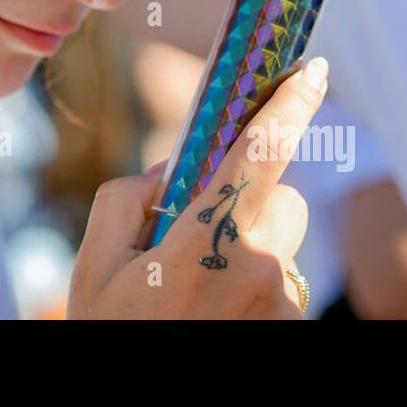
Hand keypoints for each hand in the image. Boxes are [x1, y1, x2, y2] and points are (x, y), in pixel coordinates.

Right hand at [67, 57, 328, 318]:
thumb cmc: (111, 338)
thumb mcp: (93, 267)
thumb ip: (126, 200)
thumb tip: (171, 169)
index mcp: (206, 240)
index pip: (260, 153)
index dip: (290, 104)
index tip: (313, 68)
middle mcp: (259, 270)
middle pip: (283, 201)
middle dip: (252, 202)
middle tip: (200, 236)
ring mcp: (283, 308)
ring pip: (285, 249)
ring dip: (254, 255)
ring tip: (202, 299)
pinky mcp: (295, 335)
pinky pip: (284, 290)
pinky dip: (257, 294)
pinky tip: (216, 322)